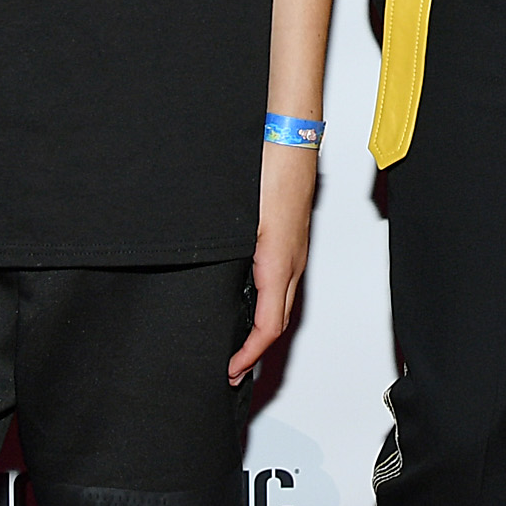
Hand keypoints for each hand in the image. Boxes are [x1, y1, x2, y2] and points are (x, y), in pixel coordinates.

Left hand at [232, 143, 317, 384]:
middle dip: (257, 351)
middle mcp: (293, 261)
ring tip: (240, 342)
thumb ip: (225, 257)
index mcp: (278, 264)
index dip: (249, 356)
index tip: (231, 370)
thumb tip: (209, 290)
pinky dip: (268, 303)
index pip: (268, 327)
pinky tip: (249, 298)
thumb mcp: (238, 221)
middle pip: (279, 320)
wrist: (290, 134)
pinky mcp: (292, 236)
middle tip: (232, 368)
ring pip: (283, 301)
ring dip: (263, 327)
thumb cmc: (269, 168)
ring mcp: (296, 249)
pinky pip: (284, 282)